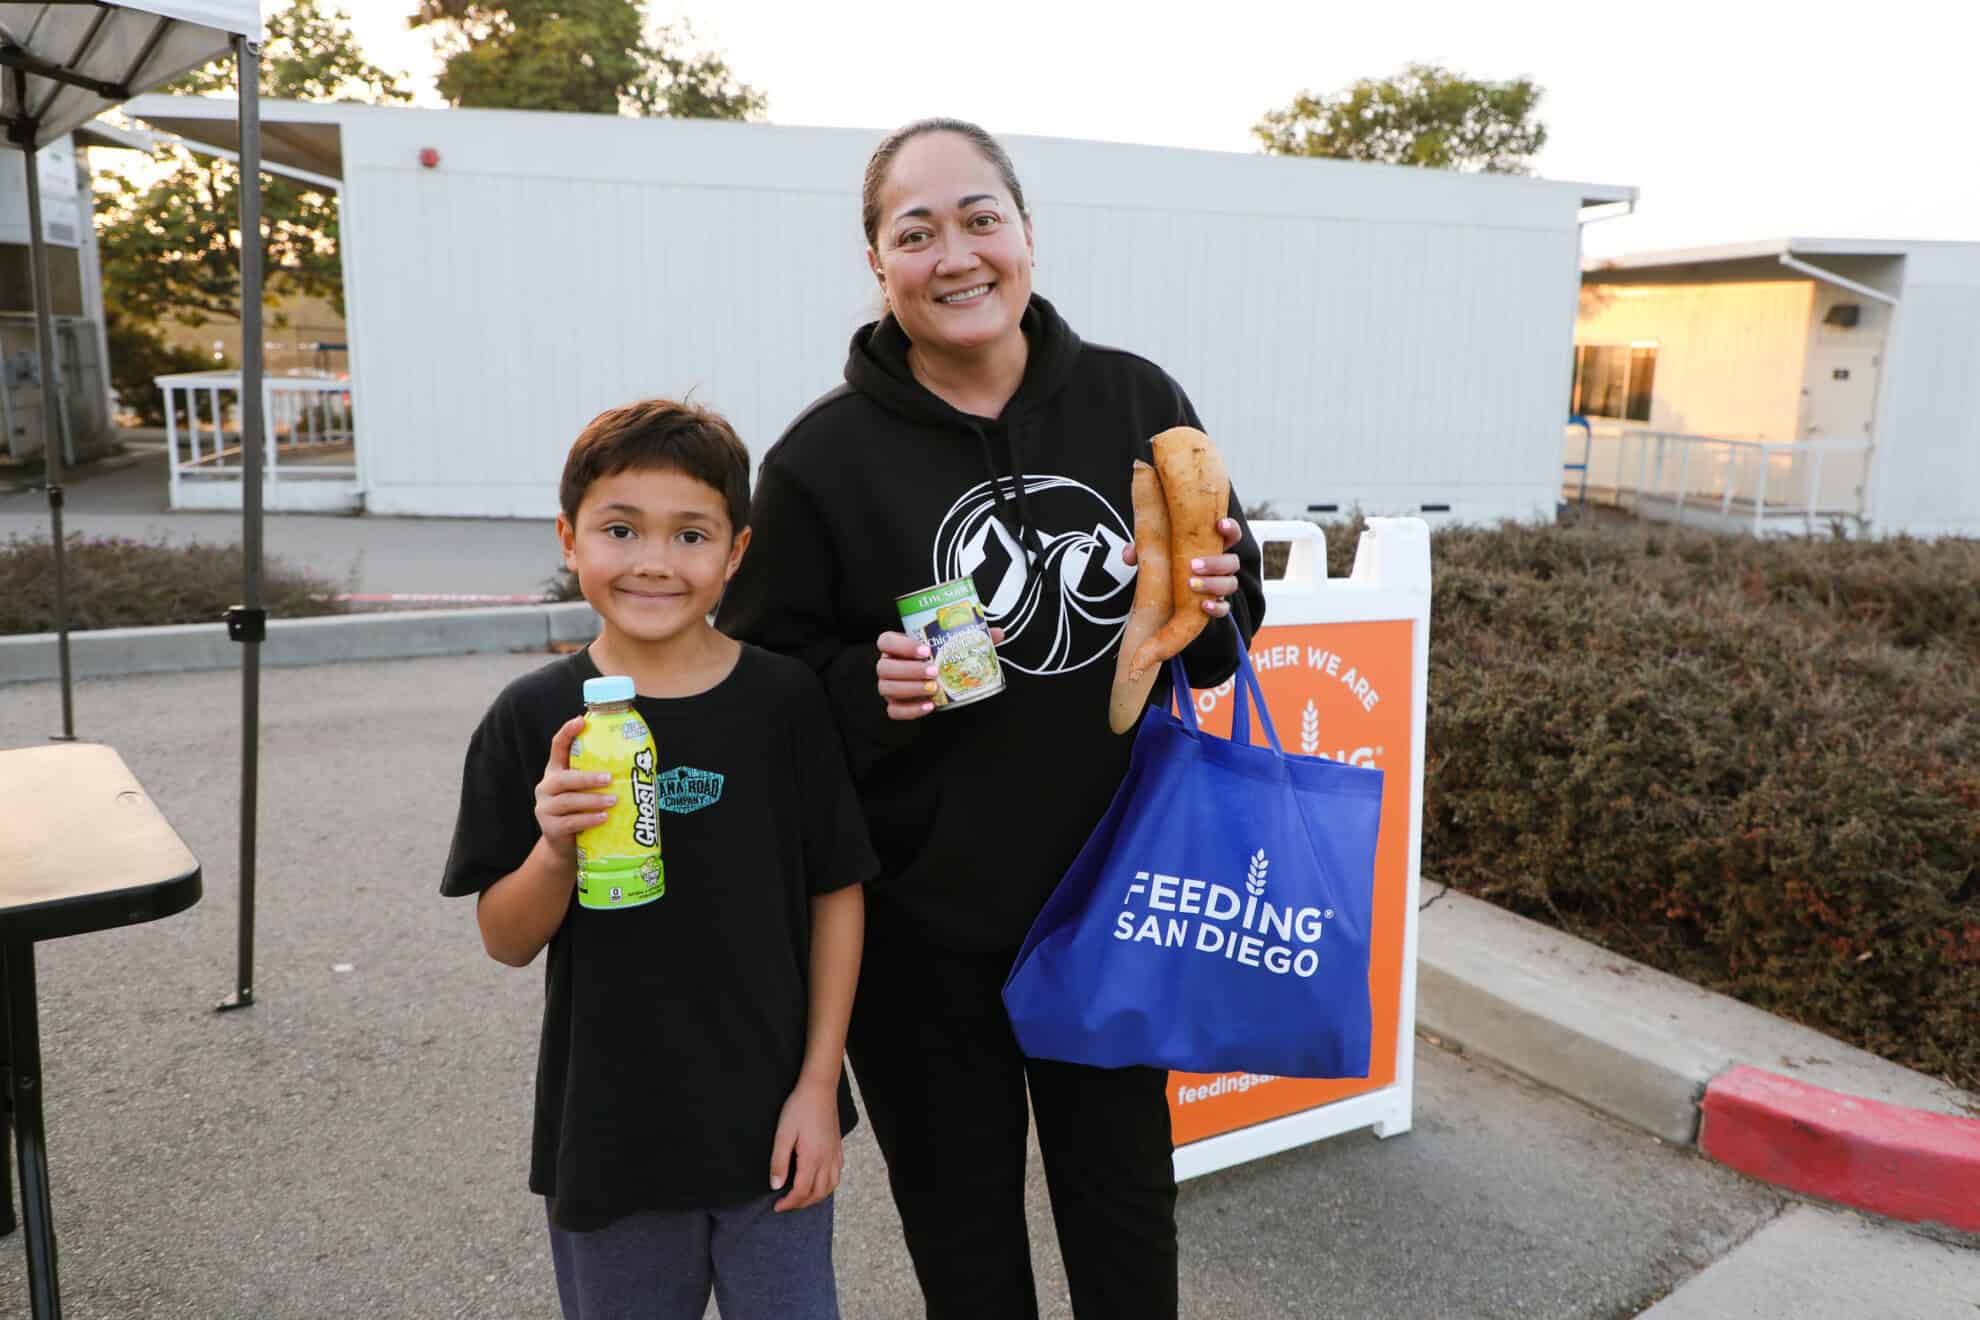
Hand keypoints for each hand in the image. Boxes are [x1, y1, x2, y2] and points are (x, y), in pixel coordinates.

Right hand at [532, 715, 614, 864]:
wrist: (565, 847)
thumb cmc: (583, 812)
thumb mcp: (587, 792)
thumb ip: (601, 779)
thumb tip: (641, 765)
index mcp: (556, 771)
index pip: (558, 747)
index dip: (567, 732)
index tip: (581, 720)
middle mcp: (546, 787)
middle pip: (564, 778)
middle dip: (587, 777)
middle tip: (609, 778)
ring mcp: (545, 808)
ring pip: (568, 801)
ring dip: (592, 800)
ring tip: (613, 801)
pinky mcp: (550, 828)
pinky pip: (570, 822)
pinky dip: (589, 819)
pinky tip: (603, 818)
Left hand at [769, 1079, 842, 1211]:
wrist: (819, 1089)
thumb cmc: (799, 1108)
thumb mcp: (783, 1134)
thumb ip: (779, 1161)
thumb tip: (775, 1185)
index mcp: (812, 1158)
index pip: (801, 1191)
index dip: (789, 1202)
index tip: (776, 1206)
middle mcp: (826, 1160)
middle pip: (817, 1193)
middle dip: (801, 1203)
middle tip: (786, 1204)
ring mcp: (834, 1154)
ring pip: (830, 1187)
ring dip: (816, 1197)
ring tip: (802, 1198)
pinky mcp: (838, 1147)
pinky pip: (837, 1175)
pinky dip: (828, 1185)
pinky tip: (820, 1181)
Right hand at [875, 627, 1006, 720]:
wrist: (935, 678)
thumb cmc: (938, 658)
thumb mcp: (951, 644)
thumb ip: (970, 637)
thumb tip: (998, 634)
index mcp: (896, 646)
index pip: (886, 641)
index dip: (901, 645)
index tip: (925, 649)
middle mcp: (887, 665)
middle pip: (885, 667)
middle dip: (910, 670)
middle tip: (934, 671)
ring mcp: (888, 686)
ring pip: (887, 688)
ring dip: (911, 689)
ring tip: (934, 688)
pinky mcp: (894, 704)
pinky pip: (894, 710)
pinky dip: (911, 710)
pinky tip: (930, 706)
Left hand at [1121, 517, 1243, 617]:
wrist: (1166, 595)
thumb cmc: (1166, 564)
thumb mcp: (1155, 554)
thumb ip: (1143, 550)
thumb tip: (1129, 554)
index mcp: (1212, 546)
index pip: (1231, 533)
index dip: (1229, 528)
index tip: (1218, 524)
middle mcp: (1221, 565)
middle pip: (1232, 562)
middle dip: (1215, 563)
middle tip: (1193, 565)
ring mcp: (1221, 585)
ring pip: (1230, 584)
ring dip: (1213, 584)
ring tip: (1191, 584)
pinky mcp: (1217, 605)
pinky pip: (1224, 608)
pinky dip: (1216, 607)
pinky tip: (1202, 606)